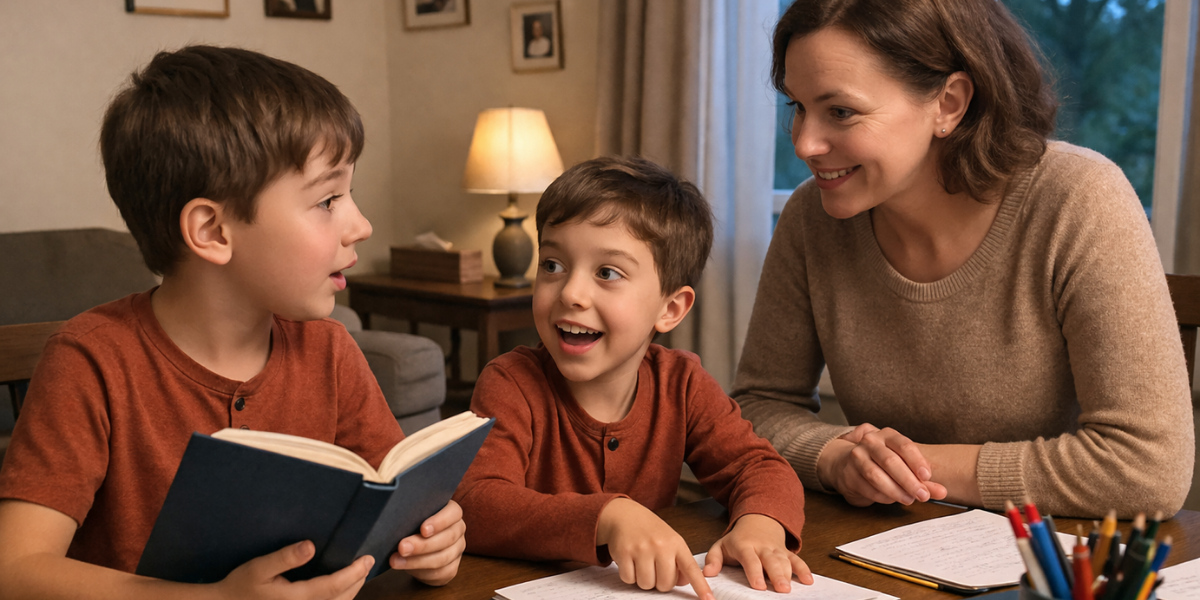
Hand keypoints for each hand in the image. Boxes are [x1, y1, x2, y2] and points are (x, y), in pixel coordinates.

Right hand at [216, 540, 370, 599]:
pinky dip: (338, 599)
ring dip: (350, 592)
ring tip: (358, 574)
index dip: (354, 573)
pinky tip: (340, 589)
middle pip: (341, 599)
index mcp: (296, 599)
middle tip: (367, 562)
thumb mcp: (258, 568)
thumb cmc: (240, 586)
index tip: (367, 559)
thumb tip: (310, 546)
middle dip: (357, 581)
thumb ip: (284, 557)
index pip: (335, 586)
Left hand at [390, 500, 464, 585]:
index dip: (440, 522)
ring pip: (443, 558)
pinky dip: (421, 573)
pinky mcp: (451, 568)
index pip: (454, 513)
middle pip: (447, 538)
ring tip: (396, 560)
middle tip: (402, 547)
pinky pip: (440, 573)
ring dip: (417, 561)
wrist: (416, 547)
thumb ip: (410, 514)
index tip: (423, 529)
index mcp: (452, 514)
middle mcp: (458, 530)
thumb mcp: (413, 516)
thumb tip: (394, 517)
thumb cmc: (413, 525)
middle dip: (422, 545)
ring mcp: (456, 550)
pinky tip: (406, 569)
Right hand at [596, 498, 714, 599]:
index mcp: (676, 544)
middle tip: (654, 568)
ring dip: (643, 579)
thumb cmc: (650, 531)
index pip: (691, 569)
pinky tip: (630, 561)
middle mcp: (661, 546)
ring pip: (646, 584)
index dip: (700, 586)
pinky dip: (629, 575)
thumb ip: (679, 562)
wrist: (625, 515)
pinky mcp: (624, 553)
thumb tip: (683, 582)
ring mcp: (641, 549)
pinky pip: (629, 579)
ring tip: (641, 564)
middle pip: (665, 584)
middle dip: (659, 582)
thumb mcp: (670, 541)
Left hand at [702, 514, 812, 592]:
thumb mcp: (721, 546)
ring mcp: (776, 549)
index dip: (754, 572)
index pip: (750, 559)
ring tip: (790, 589)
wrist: (758, 521)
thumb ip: (713, 559)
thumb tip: (707, 573)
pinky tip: (809, 581)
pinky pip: (796, 559)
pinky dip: (804, 569)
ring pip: (784, 561)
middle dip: (776, 575)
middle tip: (781, 589)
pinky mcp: (786, 552)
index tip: (758, 586)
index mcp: (745, 546)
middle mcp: (762, 547)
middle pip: (771, 561)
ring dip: (789, 574)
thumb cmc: (737, 540)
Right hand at [817, 423, 947, 506]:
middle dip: (908, 481)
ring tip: (909, 500)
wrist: (850, 464)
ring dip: (895, 490)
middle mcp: (870, 442)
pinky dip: (882, 496)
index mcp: (888, 435)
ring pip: (876, 475)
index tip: (928, 477)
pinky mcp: (848, 474)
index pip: (904, 445)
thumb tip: (942, 492)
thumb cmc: (883, 464)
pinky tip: (892, 500)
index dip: (917, 461)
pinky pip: (866, 487)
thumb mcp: (904, 465)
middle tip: (922, 495)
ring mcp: (857, 457)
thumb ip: (922, 478)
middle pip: (890, 461)